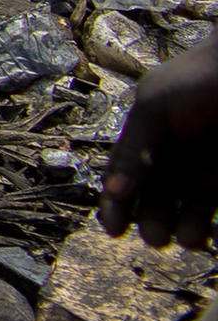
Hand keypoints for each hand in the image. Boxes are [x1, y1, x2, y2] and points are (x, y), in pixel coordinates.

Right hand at [97, 32, 217, 248]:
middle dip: (151, 222)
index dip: (114, 205)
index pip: (125, 179)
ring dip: (184, 230)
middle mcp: (175, 160)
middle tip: (156, 238)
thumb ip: (135, 150)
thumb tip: (114, 192)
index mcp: (148, 141)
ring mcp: (207, 172)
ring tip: (188, 238)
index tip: (112, 230)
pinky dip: (209, 228)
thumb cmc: (197, 82)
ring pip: (189, 212)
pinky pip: (216, 211)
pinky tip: (208, 233)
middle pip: (156, 201)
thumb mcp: (154, 108)